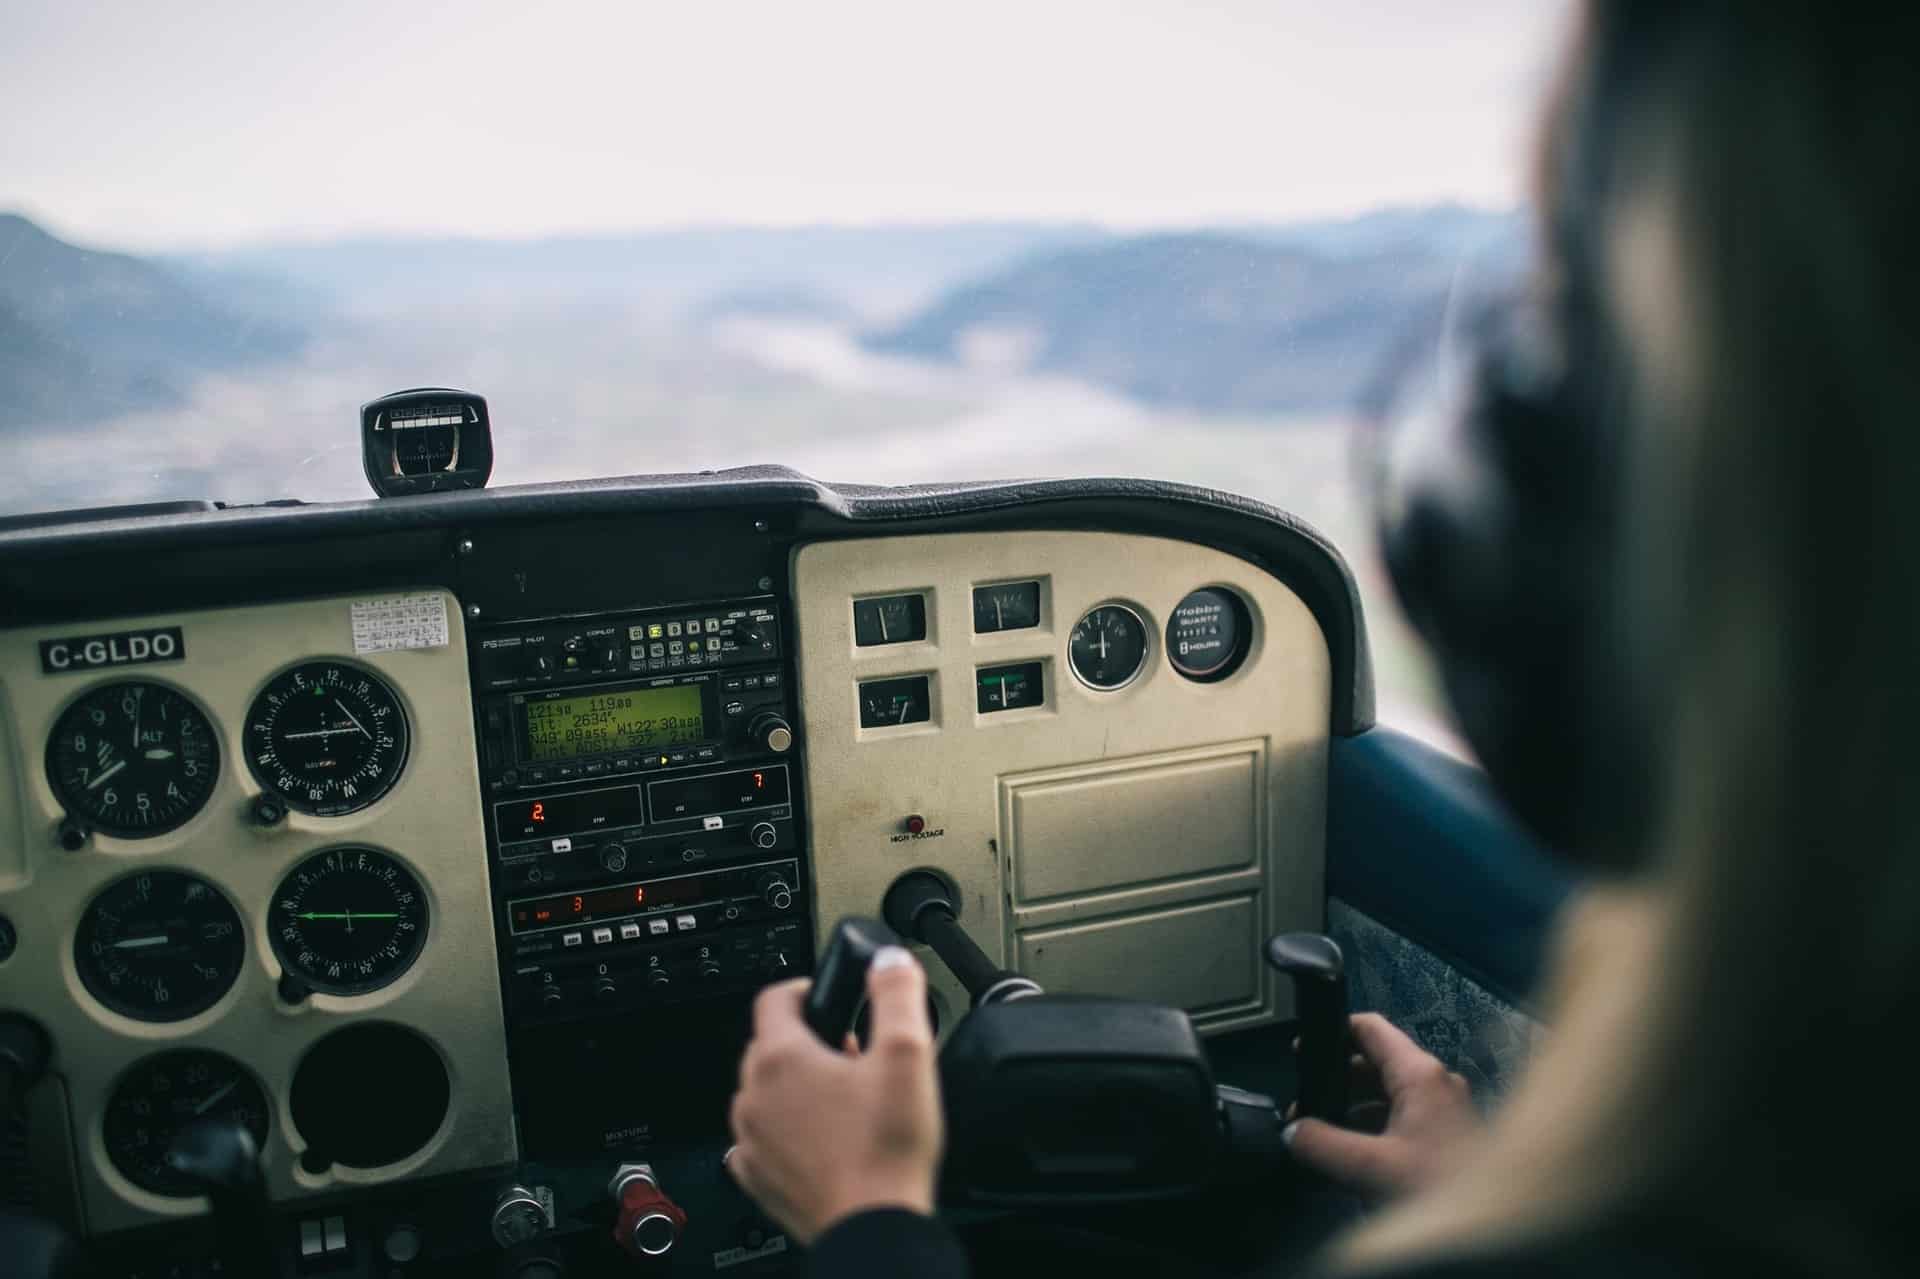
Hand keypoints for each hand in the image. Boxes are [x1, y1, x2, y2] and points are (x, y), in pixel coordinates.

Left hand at [727, 947, 942, 1243]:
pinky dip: (786, 1131)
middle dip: (810, 1041)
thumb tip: (891, 961)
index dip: (805, 989)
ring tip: (845, 1101)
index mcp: (781, 1058)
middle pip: (770, 1045)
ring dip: (797, 1088)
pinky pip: (761, 1138)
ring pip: (765, 1092)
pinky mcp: (756, 1176)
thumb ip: (898, 995)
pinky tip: (822, 1139)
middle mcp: (753, 1096)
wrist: (874, 1228)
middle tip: (852, 1056)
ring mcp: (750, 1139)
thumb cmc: (885, 1150)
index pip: (774, 998)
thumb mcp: (907, 1055)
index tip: (827, 996)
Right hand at [1283, 1012, 1479, 1195]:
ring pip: (1388, 1093)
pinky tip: (1353, 1157)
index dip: (1333, 1031)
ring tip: (1322, 1135)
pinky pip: (1402, 1117)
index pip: (1370, 1028)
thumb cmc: (1438, 1188)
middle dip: (1336, 1082)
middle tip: (1305, 1104)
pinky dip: (1374, 1127)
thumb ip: (1322, 1145)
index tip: (1302, 1050)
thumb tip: (1292, 1132)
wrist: (1493, 1230)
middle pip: (1375, 1062)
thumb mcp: (1370, 1166)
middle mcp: (1435, 1083)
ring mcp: (1445, 1108)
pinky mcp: (1448, 1135)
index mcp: (1420, 1075)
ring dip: (1353, 1109)